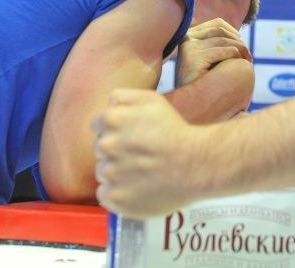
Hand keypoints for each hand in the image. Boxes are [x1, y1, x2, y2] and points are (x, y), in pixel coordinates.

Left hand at [93, 89, 207, 217]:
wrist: (196, 164)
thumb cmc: (175, 131)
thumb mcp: (152, 100)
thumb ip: (123, 97)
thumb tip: (108, 105)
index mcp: (111, 120)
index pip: (97, 126)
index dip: (115, 131)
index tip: (131, 137)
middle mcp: (106, 146)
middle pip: (101, 149)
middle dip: (116, 150)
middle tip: (141, 154)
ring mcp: (110, 173)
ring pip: (103, 172)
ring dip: (117, 172)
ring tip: (142, 172)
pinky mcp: (116, 198)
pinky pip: (106, 194)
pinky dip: (118, 193)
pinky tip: (137, 187)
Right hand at [176, 18, 251, 86]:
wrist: (190, 106)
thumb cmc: (204, 83)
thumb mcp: (210, 59)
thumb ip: (219, 45)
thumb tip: (239, 36)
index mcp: (189, 35)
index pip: (217, 23)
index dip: (234, 32)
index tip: (243, 47)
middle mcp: (186, 38)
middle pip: (220, 30)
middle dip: (239, 42)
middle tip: (248, 57)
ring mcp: (188, 48)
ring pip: (223, 40)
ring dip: (241, 49)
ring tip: (247, 61)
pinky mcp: (193, 58)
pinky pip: (222, 51)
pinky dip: (235, 56)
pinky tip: (240, 65)